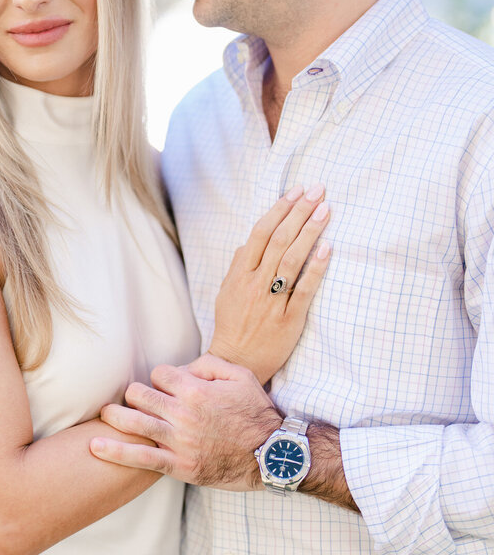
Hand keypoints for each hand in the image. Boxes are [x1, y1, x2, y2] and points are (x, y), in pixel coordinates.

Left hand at [91, 360, 281, 488]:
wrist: (271, 456)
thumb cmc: (256, 414)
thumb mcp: (240, 376)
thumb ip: (209, 363)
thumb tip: (184, 367)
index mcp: (195, 390)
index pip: (158, 374)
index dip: (160, 378)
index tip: (166, 387)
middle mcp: (183, 414)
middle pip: (139, 395)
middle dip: (135, 395)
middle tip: (135, 400)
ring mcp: (179, 441)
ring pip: (133, 423)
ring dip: (114, 416)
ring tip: (104, 414)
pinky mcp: (178, 465)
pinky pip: (140, 458)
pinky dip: (115, 452)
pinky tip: (94, 446)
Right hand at [210, 184, 330, 382]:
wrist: (236, 363)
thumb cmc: (232, 326)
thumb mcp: (226, 292)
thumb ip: (237, 266)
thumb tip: (248, 242)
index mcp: (239, 275)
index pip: (260, 233)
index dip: (279, 210)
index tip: (296, 191)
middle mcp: (255, 284)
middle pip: (278, 240)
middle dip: (299, 212)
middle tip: (317, 191)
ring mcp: (272, 301)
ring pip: (292, 259)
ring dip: (310, 232)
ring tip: (325, 210)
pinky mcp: (290, 319)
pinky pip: (304, 289)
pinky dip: (316, 268)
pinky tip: (327, 248)